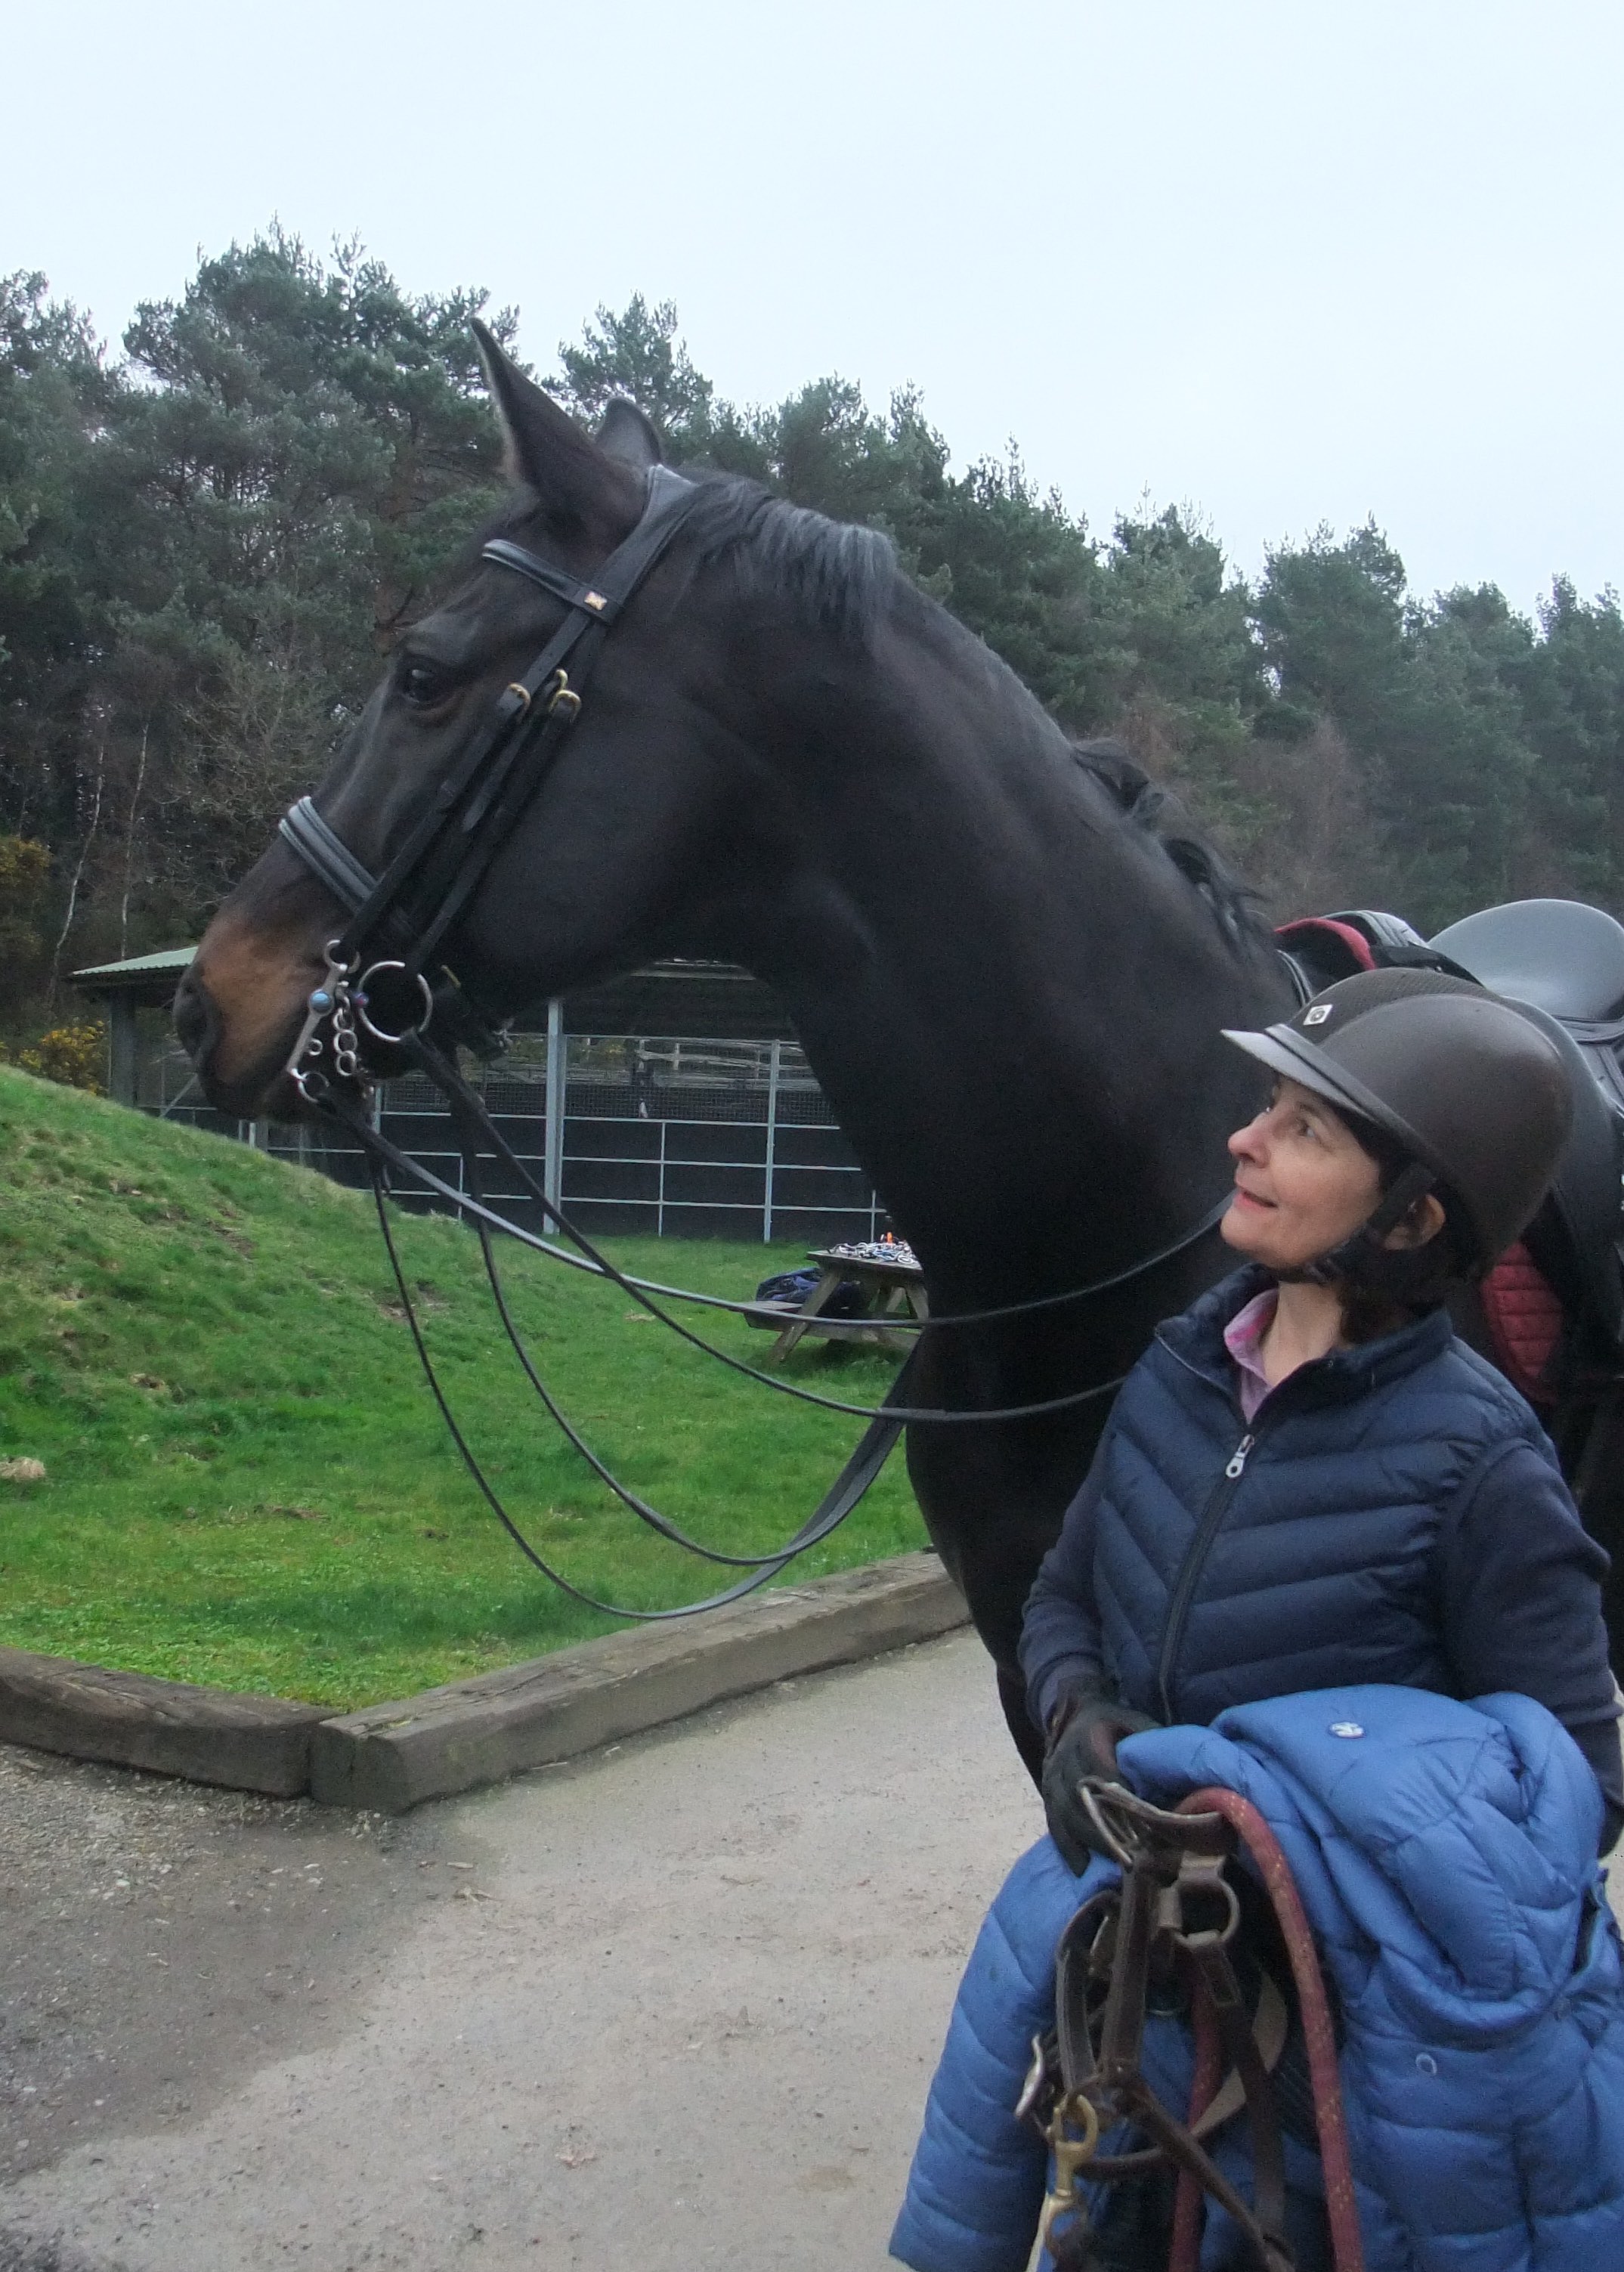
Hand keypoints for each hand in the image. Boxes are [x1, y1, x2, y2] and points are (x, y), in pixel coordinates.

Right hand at [1041, 1692, 1158, 1873]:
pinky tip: (1083, 1868)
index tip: (1145, 1825)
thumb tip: (1177, 1773)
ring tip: (1116, 1865)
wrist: (1076, 1713)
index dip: (1122, 1799)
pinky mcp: (1047, 1794)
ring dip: (1092, 1841)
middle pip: (1083, 1798)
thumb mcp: (1135, 1723)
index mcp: (1088, 1737)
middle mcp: (1064, 1757)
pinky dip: (1068, 1848)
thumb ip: (1152, 1743)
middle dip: (1109, 1829)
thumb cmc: (1115, 1724)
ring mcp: (1051, 1777)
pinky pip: (1054, 1823)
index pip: (1102, 1770)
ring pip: (1067, 1815)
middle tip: (1136, 1855)